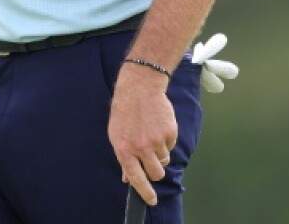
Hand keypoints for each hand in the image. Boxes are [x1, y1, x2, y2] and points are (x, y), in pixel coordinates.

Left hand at [108, 64, 176, 206]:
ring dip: (160, 151)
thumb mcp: (116, 134)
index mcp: (124, 149)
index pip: (135, 178)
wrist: (140, 88)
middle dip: (156, 170)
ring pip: (165, 159)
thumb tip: (127, 177)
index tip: (151, 200)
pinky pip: (171, 145)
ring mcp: (156, 140)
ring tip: (150, 132)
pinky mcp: (169, 132)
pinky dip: (166, 139)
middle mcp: (141, 148)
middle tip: (152, 158)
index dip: (145, 192)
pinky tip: (157, 125)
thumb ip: (124, 157)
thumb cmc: (125, 111)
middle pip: (156, 173)